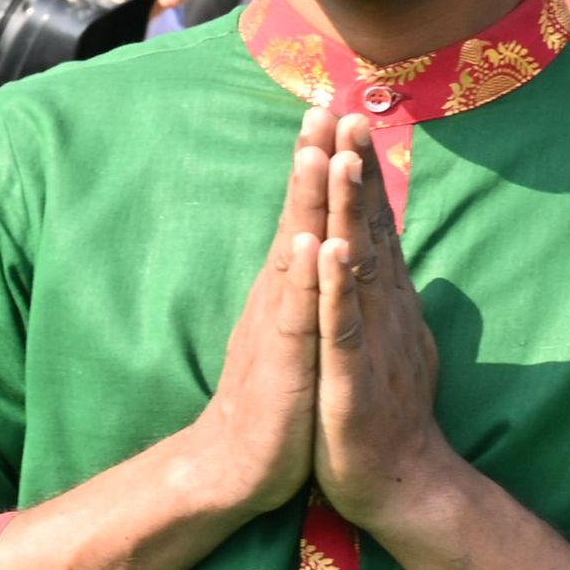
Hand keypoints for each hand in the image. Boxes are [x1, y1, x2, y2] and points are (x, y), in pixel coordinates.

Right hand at [170, 108, 332, 522]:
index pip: (308, 212)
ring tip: (314, 150)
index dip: (322, 162)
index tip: (334, 108)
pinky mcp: (284, 361)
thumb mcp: (300, 334)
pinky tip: (307, 242)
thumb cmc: (277, 401)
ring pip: (295, 250)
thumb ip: (310, 291)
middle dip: (312, 159)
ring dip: (303, 200)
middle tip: (322, 104)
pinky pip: (296, 312)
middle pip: (298, 214)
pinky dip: (303, 275)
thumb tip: (322, 252)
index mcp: (290, 286)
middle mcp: (279, 293)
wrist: (236, 464)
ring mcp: (279, 323)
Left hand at [310, 122, 465, 532]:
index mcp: (383, 302)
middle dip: (359, 169)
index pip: (373, 223)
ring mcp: (371, 341)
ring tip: (342, 157)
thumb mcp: (383, 342)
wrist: (401, 486)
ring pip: (360, 264)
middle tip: (350, 108)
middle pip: (371, 228)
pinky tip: (328, 250)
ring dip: (352, 211)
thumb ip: (384, 297)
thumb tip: (389, 258)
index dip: (361, 170)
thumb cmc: (382, 413)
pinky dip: (336, 286)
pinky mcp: (353, 378)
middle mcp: (384, 310)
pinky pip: (342, 325)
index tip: (348, 115)